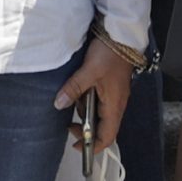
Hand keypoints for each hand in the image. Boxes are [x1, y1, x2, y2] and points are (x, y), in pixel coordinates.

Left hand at [54, 36, 132, 153]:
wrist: (122, 34)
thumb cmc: (110, 53)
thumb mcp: (89, 71)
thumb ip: (74, 89)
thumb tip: (59, 104)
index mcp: (114, 106)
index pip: (107, 137)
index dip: (92, 146)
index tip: (75, 144)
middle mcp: (117, 104)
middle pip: (103, 128)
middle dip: (85, 129)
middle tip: (69, 122)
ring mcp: (115, 96)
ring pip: (100, 115)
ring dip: (85, 113)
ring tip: (74, 100)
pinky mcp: (112, 87)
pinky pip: (99, 102)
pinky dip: (88, 102)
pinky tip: (81, 90)